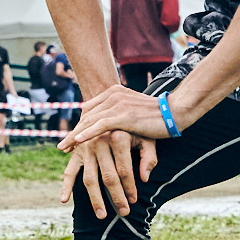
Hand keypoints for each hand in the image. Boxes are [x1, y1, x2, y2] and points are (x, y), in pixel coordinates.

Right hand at [58, 130, 157, 216]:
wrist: (110, 108)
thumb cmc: (132, 127)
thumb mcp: (146, 136)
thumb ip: (149, 156)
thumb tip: (144, 178)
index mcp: (118, 136)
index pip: (124, 169)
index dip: (130, 187)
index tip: (134, 201)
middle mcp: (99, 141)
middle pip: (108, 176)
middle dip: (117, 197)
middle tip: (124, 213)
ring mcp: (85, 148)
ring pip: (90, 178)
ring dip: (95, 199)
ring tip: (101, 215)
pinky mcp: (76, 152)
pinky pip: (69, 171)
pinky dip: (66, 186)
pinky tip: (64, 200)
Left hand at [60, 83, 177, 147]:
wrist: (177, 111)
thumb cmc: (160, 115)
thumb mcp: (136, 113)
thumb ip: (122, 117)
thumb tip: (114, 130)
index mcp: (116, 92)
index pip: (91, 108)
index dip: (80, 124)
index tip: (72, 138)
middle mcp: (114, 95)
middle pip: (87, 115)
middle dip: (74, 132)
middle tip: (63, 146)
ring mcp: (118, 104)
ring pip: (90, 121)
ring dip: (75, 136)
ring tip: (65, 148)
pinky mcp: (123, 115)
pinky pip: (100, 125)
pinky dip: (86, 134)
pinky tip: (77, 142)